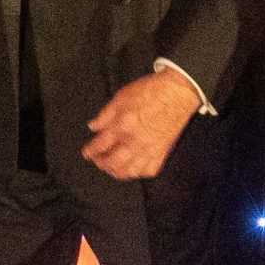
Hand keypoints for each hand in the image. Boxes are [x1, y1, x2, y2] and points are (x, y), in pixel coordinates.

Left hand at [80, 69, 200, 178]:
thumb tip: (93, 126)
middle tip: (98, 161)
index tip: (87, 153)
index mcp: (123, 126)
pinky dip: (139, 172)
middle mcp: (135, 141)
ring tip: (112, 167)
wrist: (177, 93)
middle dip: (102, 164)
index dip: (90, 151)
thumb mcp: (121, 97)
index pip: (100, 145)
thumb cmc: (152, 92)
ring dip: (118, 172)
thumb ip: (105, 115)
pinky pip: (149, 170)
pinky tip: (134, 168)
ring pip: (130, 171)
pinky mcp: (162, 151)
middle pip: (113, 162)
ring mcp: (150, 149)